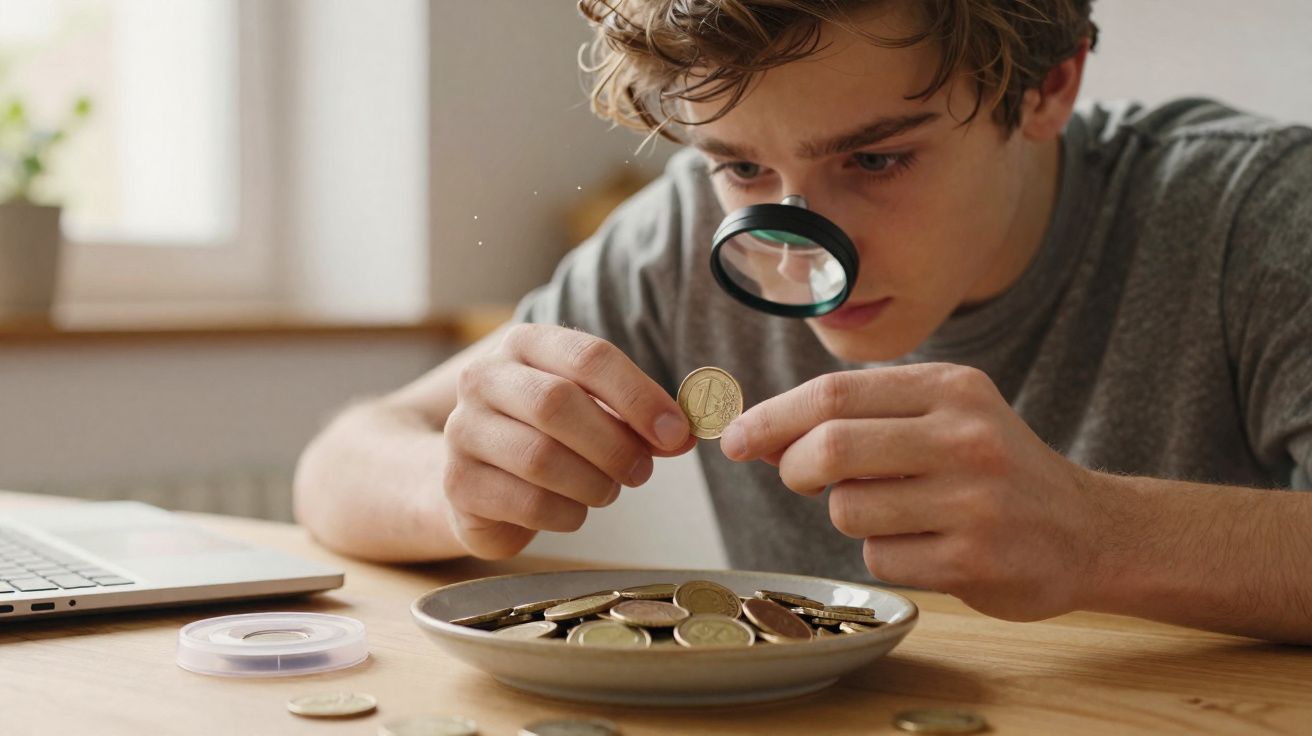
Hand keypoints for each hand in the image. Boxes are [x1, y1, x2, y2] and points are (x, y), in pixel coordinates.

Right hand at [443, 324, 693, 558]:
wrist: (479, 478)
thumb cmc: (549, 436)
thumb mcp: (594, 412)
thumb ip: (637, 419)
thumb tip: (681, 435)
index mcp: (526, 344)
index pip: (588, 357)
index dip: (639, 396)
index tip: (675, 433)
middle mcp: (485, 377)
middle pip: (557, 403)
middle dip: (613, 444)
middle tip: (642, 472)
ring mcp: (463, 429)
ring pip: (540, 457)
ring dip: (592, 483)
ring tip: (607, 490)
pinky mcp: (458, 482)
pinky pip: (526, 502)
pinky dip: (566, 514)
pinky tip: (573, 511)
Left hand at [720, 363, 1112, 621]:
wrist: (1087, 530)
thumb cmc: (993, 468)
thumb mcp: (943, 415)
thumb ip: (860, 416)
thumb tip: (757, 433)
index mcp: (951, 388)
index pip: (835, 393)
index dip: (772, 417)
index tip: (734, 439)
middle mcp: (965, 437)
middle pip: (831, 447)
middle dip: (794, 466)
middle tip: (799, 478)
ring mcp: (972, 501)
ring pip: (847, 509)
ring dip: (848, 514)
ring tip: (894, 509)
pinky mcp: (972, 560)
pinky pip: (879, 557)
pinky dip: (884, 552)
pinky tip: (925, 543)